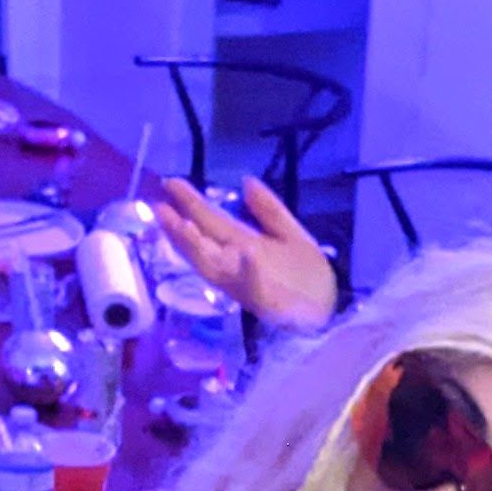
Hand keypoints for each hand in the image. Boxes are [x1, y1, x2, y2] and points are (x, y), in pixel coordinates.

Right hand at [159, 175, 338, 332]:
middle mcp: (237, 264)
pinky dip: (248, 271)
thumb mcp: (290, 234)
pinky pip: (255, 286)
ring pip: (215, 267)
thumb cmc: (308, 278)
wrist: (332, 310)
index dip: (190, 203)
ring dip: (198, 249)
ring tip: (185, 226)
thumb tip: (246, 181)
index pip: (210, 221)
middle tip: (159, 209)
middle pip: (202, 245)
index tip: (170, 183)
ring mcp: (248, 283)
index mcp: (243, 245)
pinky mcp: (267, 301)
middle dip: (180, 229)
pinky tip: (246, 252)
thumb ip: (268, 210)